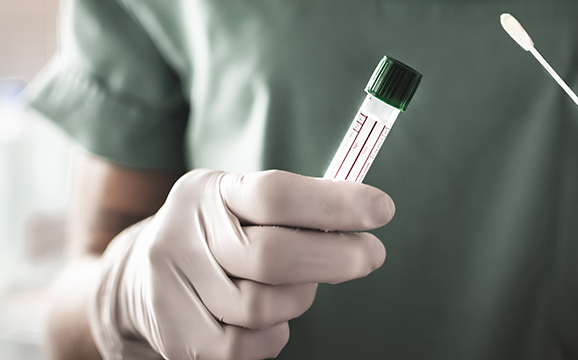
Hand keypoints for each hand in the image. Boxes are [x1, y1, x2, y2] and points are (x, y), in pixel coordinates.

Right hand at [89, 169, 392, 359]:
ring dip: (300, 298)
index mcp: (209, 192)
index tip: (382, 210)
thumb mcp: (243, 203)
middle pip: (272, 256)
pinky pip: (250, 345)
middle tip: (371, 255)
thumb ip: (296, 207)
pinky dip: (276, 332)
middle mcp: (183, 236)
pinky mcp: (180, 338)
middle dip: (335, 258)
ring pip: (264, 306)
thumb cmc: (220, 235)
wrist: (140, 279)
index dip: (334, 203)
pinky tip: (274, 316)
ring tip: (301, 285)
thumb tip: (365, 218)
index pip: (275, 194)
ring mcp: (174, 289)